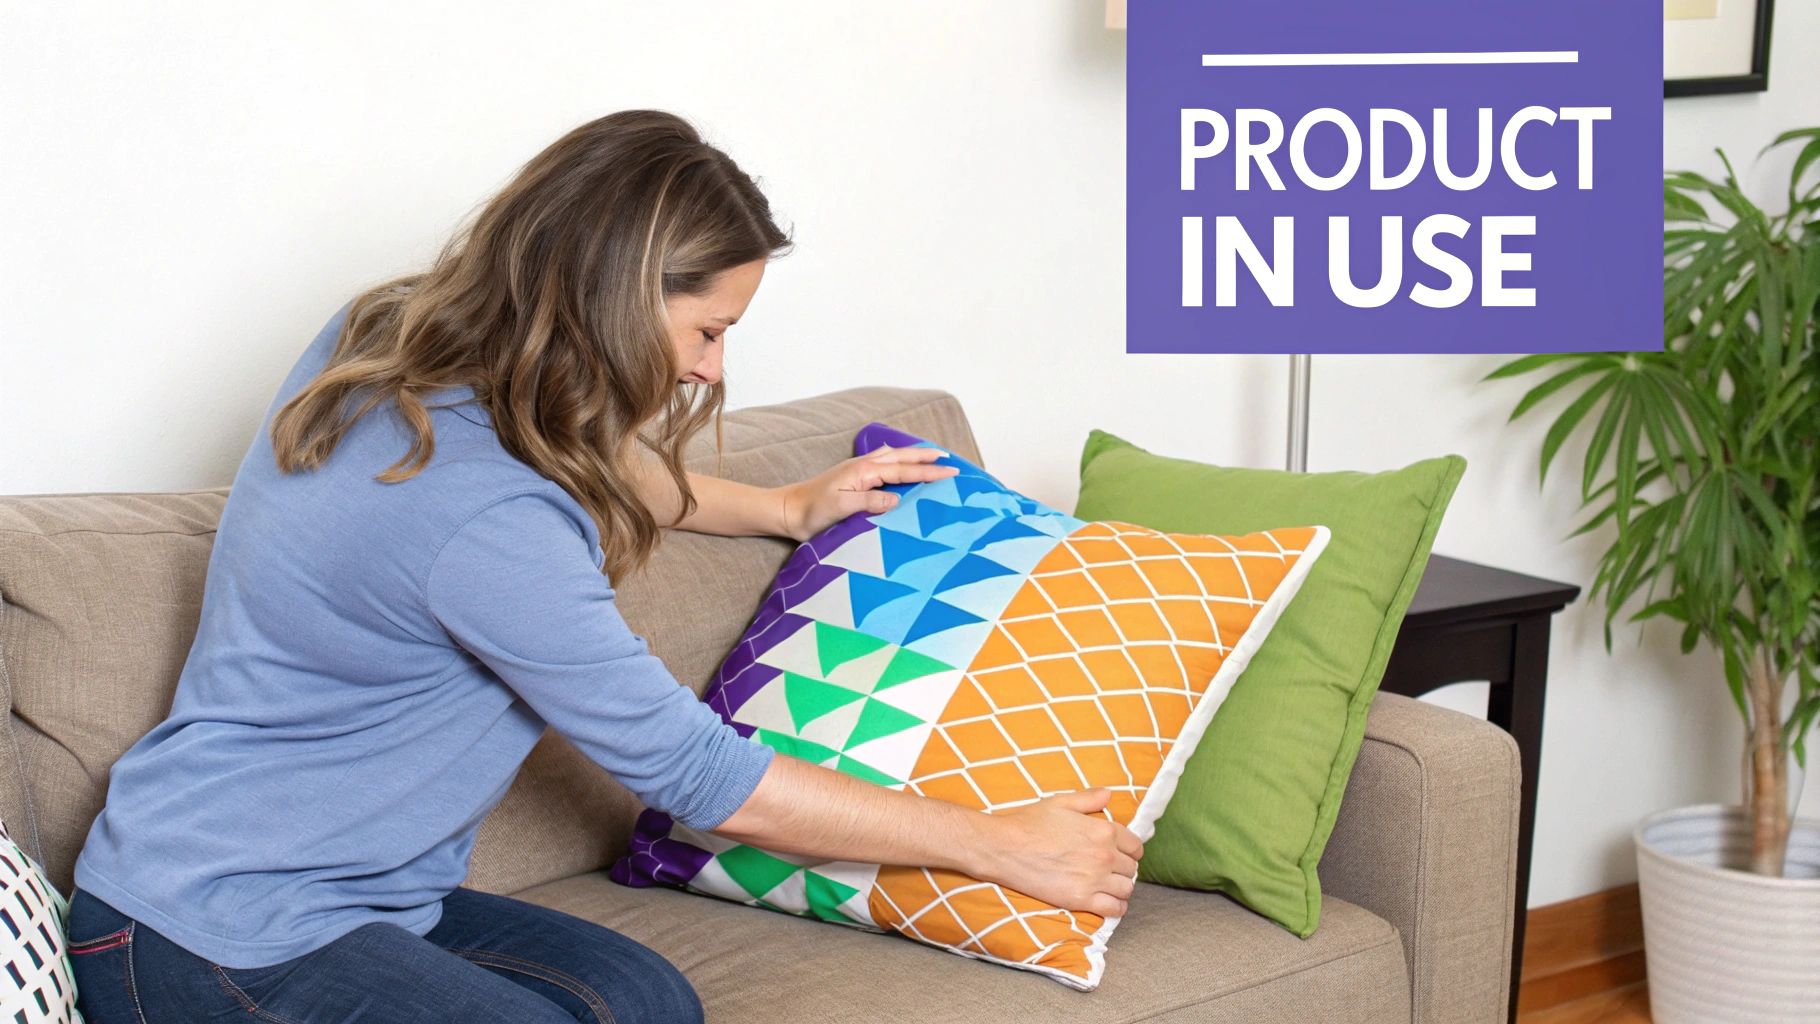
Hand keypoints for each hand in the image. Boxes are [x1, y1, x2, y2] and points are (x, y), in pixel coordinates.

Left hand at [778, 444, 959, 541]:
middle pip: (901, 457)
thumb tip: (898, 499)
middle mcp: (863, 466)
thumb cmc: (813, 512)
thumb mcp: (843, 508)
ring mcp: (857, 470)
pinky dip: (897, 460)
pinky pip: (882, 463)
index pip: (903, 471)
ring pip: (892, 457)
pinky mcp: (853, 477)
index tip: (950, 471)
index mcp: (864, 472)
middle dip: (925, 458)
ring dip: (912, 456)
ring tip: (931, 455)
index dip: (928, 472)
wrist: (789, 510)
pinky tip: (899, 462)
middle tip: (949, 458)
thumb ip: (870, 501)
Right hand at [970, 788, 1143, 917]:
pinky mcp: (1081, 899)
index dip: (1130, 850)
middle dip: (1123, 868)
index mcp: (1104, 831)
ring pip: (1126, 889)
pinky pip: (1114, 909)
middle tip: (1110, 870)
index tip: (1122, 854)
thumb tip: (1110, 794)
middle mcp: (1105, 856)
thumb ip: (1089, 799)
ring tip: (1109, 886)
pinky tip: (1108, 902)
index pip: (1135, 846)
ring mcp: (1095, 879)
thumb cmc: (1030, 822)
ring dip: (1121, 888)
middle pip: (1131, 868)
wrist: (1005, 847)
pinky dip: (1116, 908)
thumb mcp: (1061, 802)